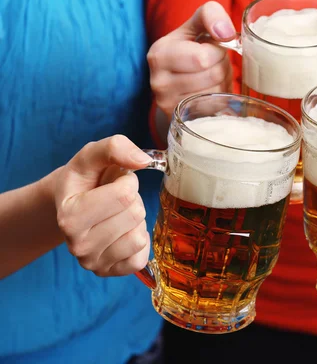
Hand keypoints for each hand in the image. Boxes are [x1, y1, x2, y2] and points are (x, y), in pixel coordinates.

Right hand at [54, 135, 151, 276]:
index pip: (124, 195)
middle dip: (132, 201)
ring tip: (118, 215)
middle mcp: (77, 245)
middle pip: (135, 215)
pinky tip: (123, 232)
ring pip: (139, 236)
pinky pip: (142, 257)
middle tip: (115, 200)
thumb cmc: (85, 179)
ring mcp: (93, 263)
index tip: (114, 182)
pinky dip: (140, 241)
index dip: (127, 181)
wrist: (73, 204)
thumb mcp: (92, 155)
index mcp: (69, 215)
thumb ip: (115, 147)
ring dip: (136, 221)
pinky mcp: (110, 273)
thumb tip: (143, 160)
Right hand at [147, 1, 235, 117]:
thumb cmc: (192, 49)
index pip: (203, 57)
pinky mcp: (181, 119)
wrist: (177, 82)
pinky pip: (213, 110)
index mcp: (160, 54)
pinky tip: (209, 92)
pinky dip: (218, 100)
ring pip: (215, 93)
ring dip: (222, 83)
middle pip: (212, 75)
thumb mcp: (197, 25)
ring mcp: (168, 104)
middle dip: (222, 67)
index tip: (212, 48)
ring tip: (211, 77)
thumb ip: (211, 15)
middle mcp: (158, 81)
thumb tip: (225, 33)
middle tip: (214, 64)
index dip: (218, 52)